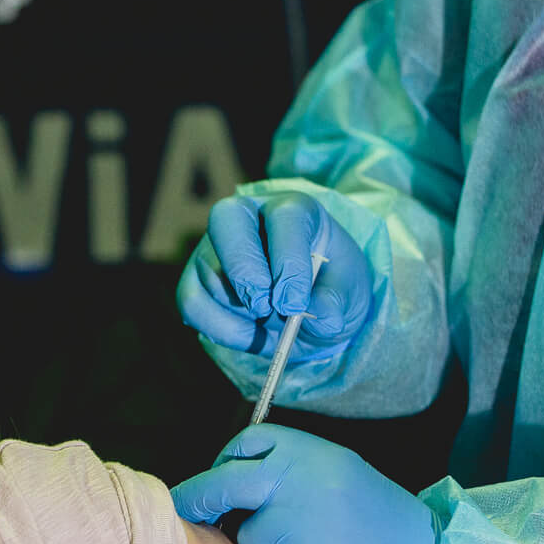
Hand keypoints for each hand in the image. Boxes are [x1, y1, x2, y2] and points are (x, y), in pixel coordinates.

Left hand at [172, 424, 439, 543]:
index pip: (250, 443)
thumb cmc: (393, 538)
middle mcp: (303, 482)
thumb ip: (298, 476)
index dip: (225, 461)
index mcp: (318, 454)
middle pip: (224, 483)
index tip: (216, 477)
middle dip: (196, 497)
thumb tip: (236, 485)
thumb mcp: (348, 483)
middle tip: (183, 508)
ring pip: (248, 541)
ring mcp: (300, 527)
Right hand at [177, 192, 374, 359]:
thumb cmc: (331, 289)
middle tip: (264, 307)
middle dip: (244, 268)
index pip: (285, 218)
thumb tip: (320, 315)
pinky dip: (222, 328)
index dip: (289, 261)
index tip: (295, 303)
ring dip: (241, 310)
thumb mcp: (350, 294)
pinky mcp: (196, 279)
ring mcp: (215, 246)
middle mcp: (248, 217)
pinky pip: (193, 302)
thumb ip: (337, 301)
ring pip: (209, 271)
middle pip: (227, 219)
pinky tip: (251, 333)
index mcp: (294, 209)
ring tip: (272, 322)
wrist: (309, 310)